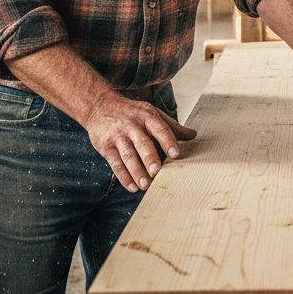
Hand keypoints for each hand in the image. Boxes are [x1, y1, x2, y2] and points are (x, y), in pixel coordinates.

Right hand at [82, 94, 197, 191]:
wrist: (99, 106)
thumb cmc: (131, 112)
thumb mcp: (151, 113)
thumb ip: (172, 127)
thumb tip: (193, 135)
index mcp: (147, 117)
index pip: (160, 128)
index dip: (168, 141)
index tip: (176, 154)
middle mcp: (132, 126)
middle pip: (142, 143)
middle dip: (149, 158)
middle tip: (157, 172)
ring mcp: (118, 136)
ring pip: (128, 155)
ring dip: (136, 171)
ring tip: (146, 185)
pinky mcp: (106, 147)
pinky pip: (115, 163)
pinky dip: (124, 176)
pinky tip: (132, 187)